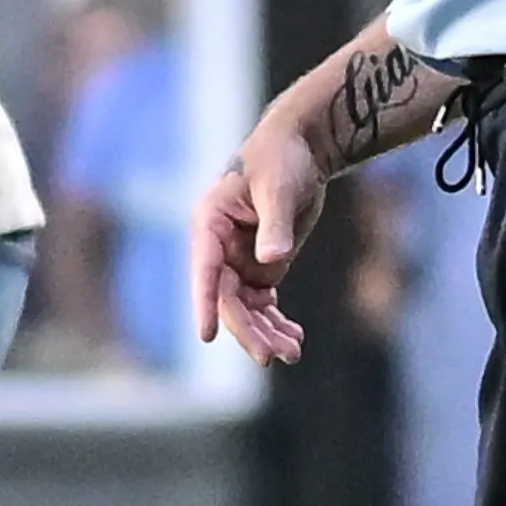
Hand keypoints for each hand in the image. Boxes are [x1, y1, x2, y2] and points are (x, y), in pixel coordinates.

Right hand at [191, 120, 326, 364]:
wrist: (302, 149)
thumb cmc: (282, 158)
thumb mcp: (279, 187)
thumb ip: (274, 223)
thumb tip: (270, 260)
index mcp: (210, 223)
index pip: (204, 269)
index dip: (204, 303)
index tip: (207, 335)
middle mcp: (218, 247)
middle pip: (227, 298)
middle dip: (248, 329)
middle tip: (273, 356)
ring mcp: (239, 260)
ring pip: (245, 308)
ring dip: (265, 333)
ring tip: (293, 352)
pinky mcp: (261, 266)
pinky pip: (263, 305)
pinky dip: (276, 324)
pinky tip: (294, 339)